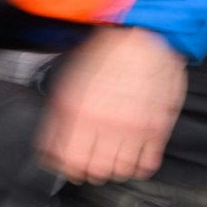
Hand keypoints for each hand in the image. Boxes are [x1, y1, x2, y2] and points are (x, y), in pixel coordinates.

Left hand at [38, 26, 186, 184]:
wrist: (145, 35)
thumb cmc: (106, 51)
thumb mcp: (68, 79)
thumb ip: (58, 115)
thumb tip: (50, 144)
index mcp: (79, 110)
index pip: (67, 160)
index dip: (64, 167)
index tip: (65, 165)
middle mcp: (105, 124)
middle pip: (93, 171)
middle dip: (87, 171)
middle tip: (88, 163)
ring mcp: (133, 128)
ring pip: (119, 171)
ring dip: (112, 169)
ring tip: (109, 160)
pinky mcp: (156, 129)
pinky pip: (146, 165)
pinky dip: (137, 166)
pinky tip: (131, 156)